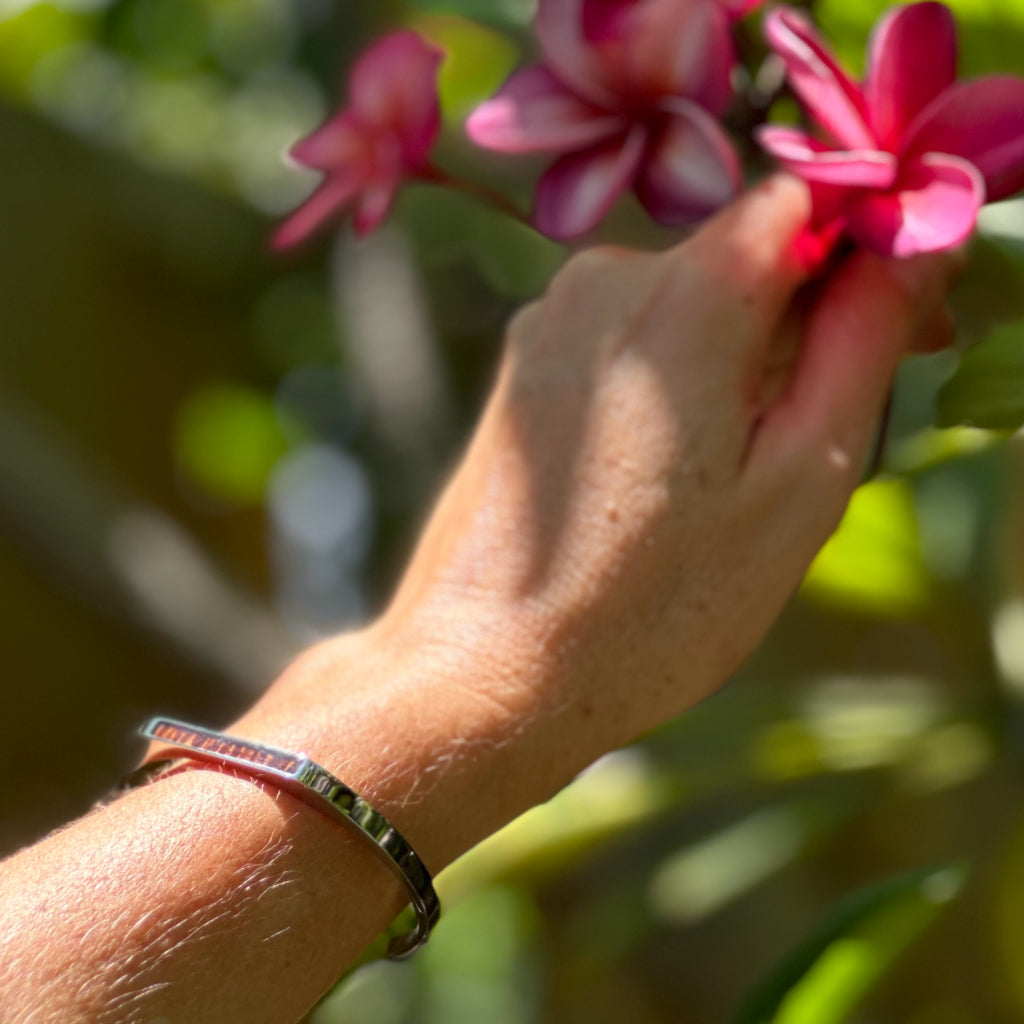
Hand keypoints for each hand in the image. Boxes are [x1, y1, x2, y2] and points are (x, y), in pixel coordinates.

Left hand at [228, 176, 956, 867]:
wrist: (486, 670)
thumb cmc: (654, 604)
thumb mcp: (799, 482)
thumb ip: (863, 343)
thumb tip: (913, 248)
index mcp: (686, 292)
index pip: (804, 202)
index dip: (860, 254)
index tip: (888, 334)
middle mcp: (603, 277)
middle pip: (741, 262)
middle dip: (790, 332)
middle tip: (790, 457)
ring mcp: (549, 321)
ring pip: (682, 311)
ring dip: (725, 373)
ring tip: (710, 492)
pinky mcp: (521, 367)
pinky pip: (623, 347)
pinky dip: (662, 392)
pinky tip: (652, 487)